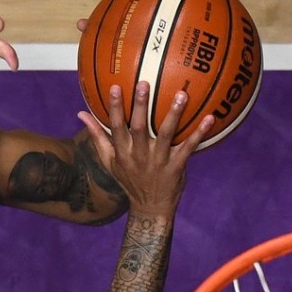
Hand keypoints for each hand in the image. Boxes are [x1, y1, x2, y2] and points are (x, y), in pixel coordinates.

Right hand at [78, 81, 212, 216]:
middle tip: (144, 83)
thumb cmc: (130, 180)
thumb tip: (81, 114)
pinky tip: (210, 118)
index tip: (115, 87)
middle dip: (140, 105)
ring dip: (174, 114)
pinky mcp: (176, 167)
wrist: (150, 208)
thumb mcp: (109, 161)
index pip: (116, 127)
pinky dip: (199, 133)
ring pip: (166, 135)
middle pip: (139, 127)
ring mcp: (158, 162)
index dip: (115, 108)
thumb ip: (97, 137)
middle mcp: (139, 156)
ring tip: (182, 94)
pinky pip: (188, 148)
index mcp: (122, 152)